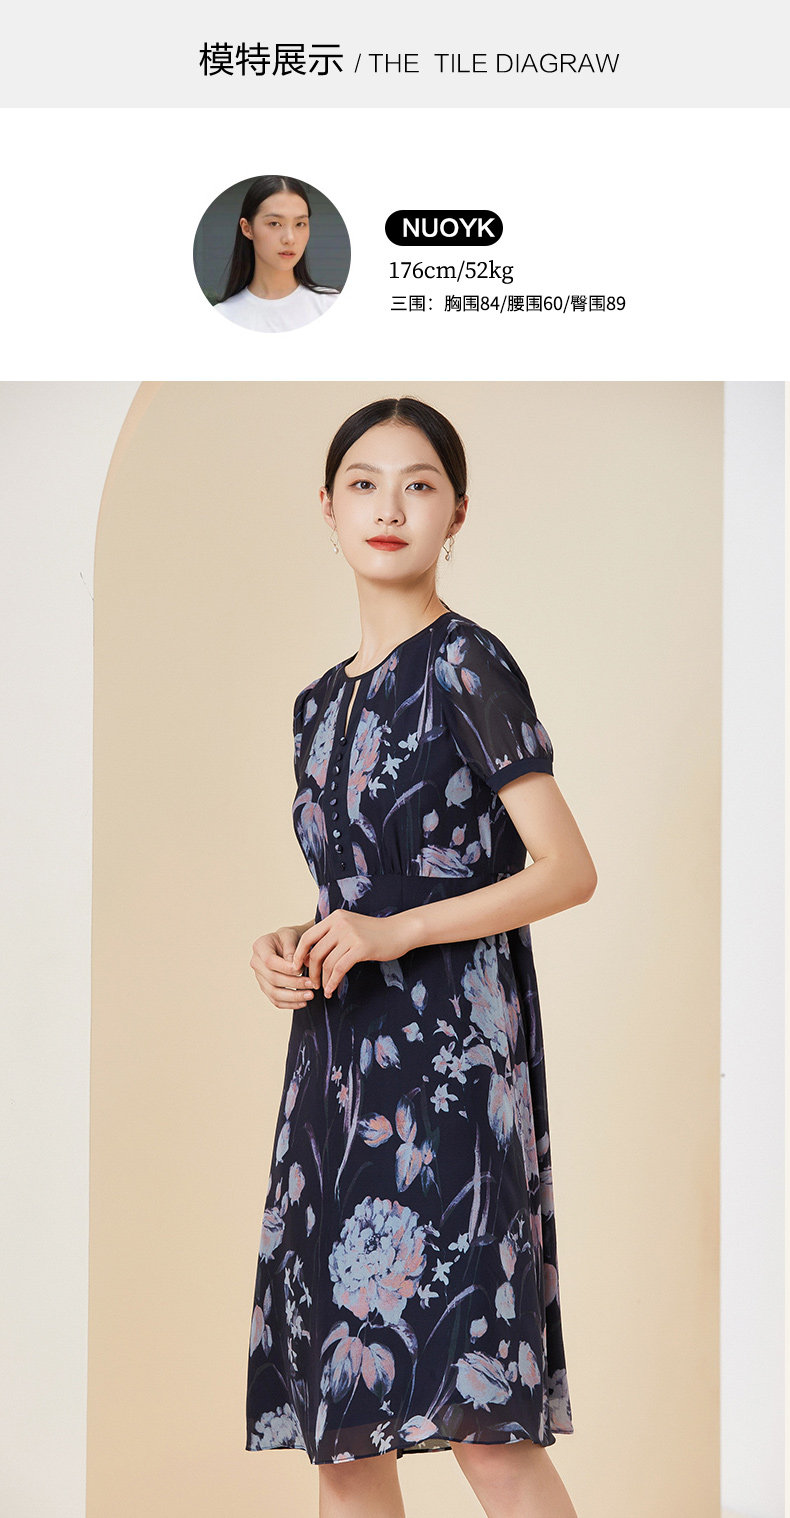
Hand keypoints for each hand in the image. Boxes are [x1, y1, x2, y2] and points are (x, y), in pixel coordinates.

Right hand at [249, 925, 318, 1010]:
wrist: (285, 943)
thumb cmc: (288, 938)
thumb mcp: (291, 936)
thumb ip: (292, 950)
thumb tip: (295, 967)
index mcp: (260, 947)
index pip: (269, 961)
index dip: (285, 968)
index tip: (301, 969)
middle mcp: (256, 963)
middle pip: (273, 978)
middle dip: (294, 983)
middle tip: (312, 984)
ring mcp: (260, 978)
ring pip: (274, 993)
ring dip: (293, 997)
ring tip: (310, 995)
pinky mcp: (266, 988)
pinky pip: (276, 1000)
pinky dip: (290, 1004)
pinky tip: (303, 1003)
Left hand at [291, 910, 412, 998]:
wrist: (400, 931)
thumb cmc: (374, 932)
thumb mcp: (350, 927)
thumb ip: (331, 937)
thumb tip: (308, 956)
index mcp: (334, 917)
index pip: (308, 937)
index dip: (298, 954)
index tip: (296, 968)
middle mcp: (340, 924)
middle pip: (315, 952)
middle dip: (311, 971)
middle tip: (312, 983)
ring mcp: (350, 935)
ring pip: (326, 962)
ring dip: (323, 980)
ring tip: (324, 989)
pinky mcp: (360, 948)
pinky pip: (340, 969)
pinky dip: (333, 982)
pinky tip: (332, 990)